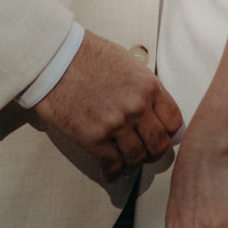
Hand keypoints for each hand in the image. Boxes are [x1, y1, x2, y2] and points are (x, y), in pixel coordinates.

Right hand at [35, 31, 181, 183]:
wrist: (54, 58)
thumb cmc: (86, 55)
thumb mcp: (127, 63)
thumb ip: (143, 87)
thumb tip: (153, 107)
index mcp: (148, 86)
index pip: (173, 121)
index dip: (168, 133)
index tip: (162, 136)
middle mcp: (136, 107)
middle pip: (158, 144)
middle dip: (153, 152)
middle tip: (145, 153)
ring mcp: (115, 124)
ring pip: (136, 157)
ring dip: (132, 162)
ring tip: (126, 161)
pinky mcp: (93, 138)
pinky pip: (111, 165)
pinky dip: (112, 173)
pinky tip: (110, 172)